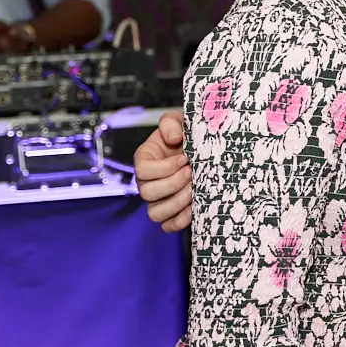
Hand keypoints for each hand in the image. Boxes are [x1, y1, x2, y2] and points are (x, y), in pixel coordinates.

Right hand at [135, 110, 191, 231]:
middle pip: (147, 193)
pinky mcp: (170, 213)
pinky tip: (195, 207)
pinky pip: (167, 226)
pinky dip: (180, 220)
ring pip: (155, 213)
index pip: (142, 170)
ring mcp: (157, 199)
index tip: (184, 159)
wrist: (204, 150)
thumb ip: (171, 123)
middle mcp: (147, 181)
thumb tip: (173, 138)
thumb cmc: (187, 135)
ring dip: (177, 203)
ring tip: (195, 189)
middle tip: (192, 173)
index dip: (164, 167)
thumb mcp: (178, 120)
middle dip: (173, 184)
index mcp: (145, 158)